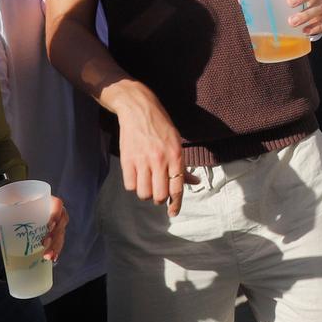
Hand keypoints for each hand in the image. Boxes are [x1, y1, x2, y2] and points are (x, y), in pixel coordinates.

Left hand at [0, 195, 69, 258]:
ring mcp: (55, 223)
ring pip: (60, 233)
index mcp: (44, 201)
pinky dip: (56, 250)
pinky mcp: (53, 233)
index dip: (56, 214)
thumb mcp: (5, 213)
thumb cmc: (12, 207)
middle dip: (55, 235)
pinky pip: (58, 241)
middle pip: (61, 222)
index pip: (57, 204)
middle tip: (44, 244)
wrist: (14, 210)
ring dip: (56, 245)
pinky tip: (52, 258)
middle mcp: (53, 211)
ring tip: (48, 256)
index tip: (49, 225)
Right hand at [116, 88, 198, 214]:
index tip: (172, 212)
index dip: (175, 204)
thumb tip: (195, 182)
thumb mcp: (177, 143)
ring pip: (143, 193)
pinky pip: (130, 186)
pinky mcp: (127, 160)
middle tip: (158, 191)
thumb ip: (183, 166)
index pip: (177, 188)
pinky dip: (134, 185)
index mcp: (175, 156)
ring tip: (147, 182)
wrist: (138, 109)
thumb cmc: (161, 127)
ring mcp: (142, 160)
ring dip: (146, 192)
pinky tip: (137, 176)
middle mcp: (160, 160)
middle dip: (159, 198)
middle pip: (158, 195)